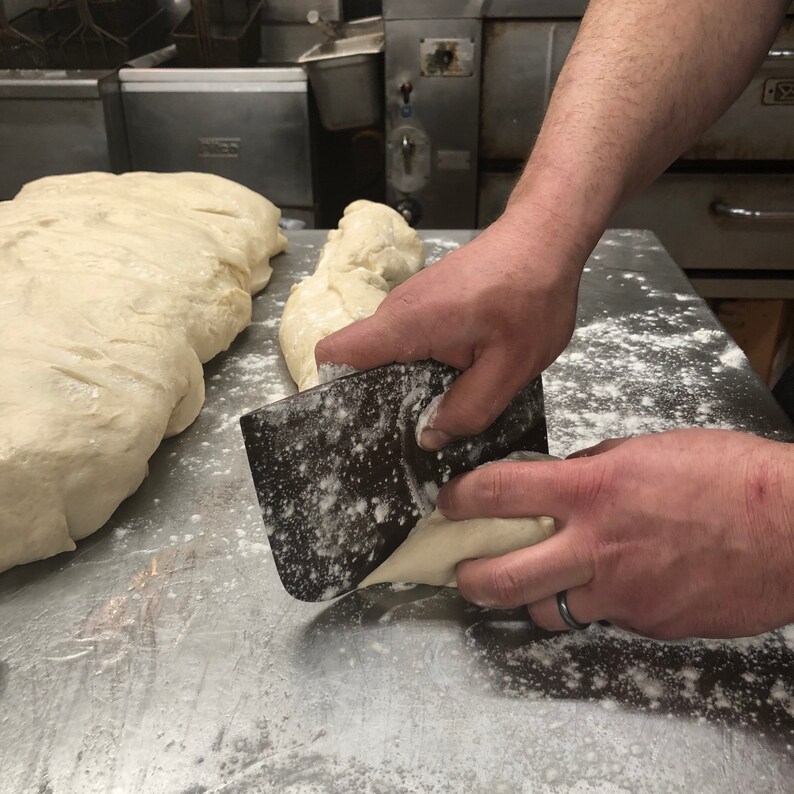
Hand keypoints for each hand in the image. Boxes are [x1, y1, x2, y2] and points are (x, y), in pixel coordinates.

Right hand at [315, 209, 584, 449]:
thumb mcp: (511, 367)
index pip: (334, 353)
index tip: (358, 424)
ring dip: (407, 383)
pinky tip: (456, 379)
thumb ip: (469, 408)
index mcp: (406, 324)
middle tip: (413, 431)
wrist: (545, 239)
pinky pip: (409, 342)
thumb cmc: (532, 295)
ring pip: (388, 354)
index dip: (334, 392)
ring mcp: (410, 305)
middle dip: (379, 399)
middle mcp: (396, 311)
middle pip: (360, 361)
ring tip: (441, 407)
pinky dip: (423, 365)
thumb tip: (431, 436)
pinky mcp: (426, 303)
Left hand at [437, 429, 793, 638]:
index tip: (449, 502)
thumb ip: (591, 469)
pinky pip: (601, 620)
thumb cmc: (725, 476)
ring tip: (534, 581)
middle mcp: (595, 548)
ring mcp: (620, 594)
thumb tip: (557, 482)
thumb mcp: (644, 451)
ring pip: (545, 612)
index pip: (498, 492)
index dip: (460, 498)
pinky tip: (608, 585)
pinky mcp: (647, 623)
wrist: (791, 527)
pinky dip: (593, 605)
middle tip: (461, 571)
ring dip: (531, 598)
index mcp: (590, 492)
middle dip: (469, 578)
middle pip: (501, 578)